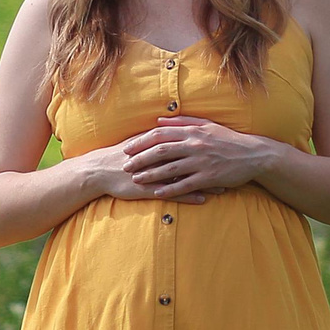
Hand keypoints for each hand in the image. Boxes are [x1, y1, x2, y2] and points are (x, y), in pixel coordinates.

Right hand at [77, 143, 217, 204]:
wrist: (98, 170)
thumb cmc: (120, 156)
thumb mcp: (140, 142)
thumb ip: (157, 137)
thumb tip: (172, 129)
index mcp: (158, 143)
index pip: (186, 142)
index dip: (206, 146)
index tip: (224, 149)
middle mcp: (158, 156)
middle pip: (191, 158)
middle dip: (211, 164)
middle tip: (230, 168)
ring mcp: (154, 173)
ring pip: (185, 177)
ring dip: (205, 182)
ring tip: (223, 186)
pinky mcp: (148, 188)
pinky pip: (172, 193)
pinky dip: (188, 195)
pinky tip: (203, 199)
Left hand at [116, 116, 278, 200]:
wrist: (254, 155)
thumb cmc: (229, 139)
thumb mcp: (207, 125)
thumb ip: (182, 122)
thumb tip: (159, 120)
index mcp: (193, 131)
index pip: (160, 135)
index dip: (141, 142)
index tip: (127, 148)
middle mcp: (195, 145)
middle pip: (160, 151)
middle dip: (140, 159)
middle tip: (125, 166)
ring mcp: (201, 162)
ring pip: (169, 168)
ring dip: (150, 174)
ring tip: (136, 179)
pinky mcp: (208, 177)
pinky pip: (184, 184)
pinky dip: (169, 189)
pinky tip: (157, 193)